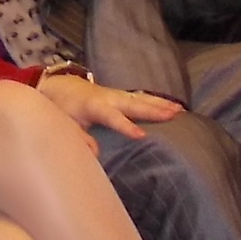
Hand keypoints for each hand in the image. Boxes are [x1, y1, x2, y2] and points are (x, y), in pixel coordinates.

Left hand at [39, 72, 182, 140]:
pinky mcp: (121, 96)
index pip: (112, 117)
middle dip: (153, 110)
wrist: (60, 86)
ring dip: (161, 104)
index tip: (141, 136)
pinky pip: (142, 98)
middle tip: (173, 115)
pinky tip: (173, 106)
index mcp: (94, 106)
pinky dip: (158, 101)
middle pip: (133, 104)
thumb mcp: (63, 124)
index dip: (126, 126)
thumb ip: (78, 137)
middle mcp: (108, 98)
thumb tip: (95, 152)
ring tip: (180, 110)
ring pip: (141, 99)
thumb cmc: (62, 108)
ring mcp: (117, 95)